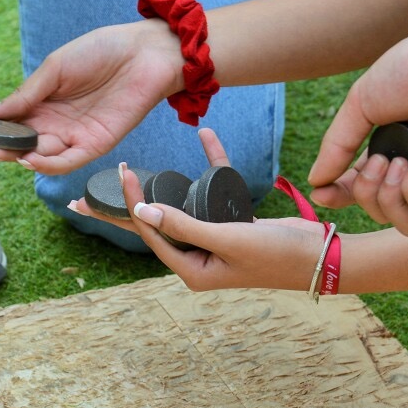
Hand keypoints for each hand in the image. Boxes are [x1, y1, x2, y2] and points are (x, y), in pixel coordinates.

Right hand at [0, 19, 184, 173]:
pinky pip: (67, 161)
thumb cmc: (100, 51)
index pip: (7, 123)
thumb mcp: (55, 69)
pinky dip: (47, 164)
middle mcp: (55, 123)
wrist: (145, 52)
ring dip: (15, 158)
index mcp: (42, 102)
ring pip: (38, 156)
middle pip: (18, 143)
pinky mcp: (95, 145)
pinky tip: (28, 160)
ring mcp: (74, 136)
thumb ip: (26, 94)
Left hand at [68, 129, 326, 290]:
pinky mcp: (233, 223)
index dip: (132, 205)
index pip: (150, 233)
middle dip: (122, 207)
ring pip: (180, 206)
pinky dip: (215, 166)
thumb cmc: (277, 255)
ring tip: (131, 171)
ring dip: (165, 184)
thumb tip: (141, 214)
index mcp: (192, 269)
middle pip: (153, 224)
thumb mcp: (228, 240)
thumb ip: (185, 225)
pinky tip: (209, 138)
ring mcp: (215, 240)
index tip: (123, 174)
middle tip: (83, 194)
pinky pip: (215, 192)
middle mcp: (198, 256)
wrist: (324, 258)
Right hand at [308, 27, 407, 234]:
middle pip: (379, 212)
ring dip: (387, 197)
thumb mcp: (361, 105)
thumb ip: (337, 145)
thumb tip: (315, 180)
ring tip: (394, 162)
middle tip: (375, 159)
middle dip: (365, 192)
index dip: (339, 196)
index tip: (321, 192)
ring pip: (404, 223)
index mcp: (388, 150)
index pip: (360, 190)